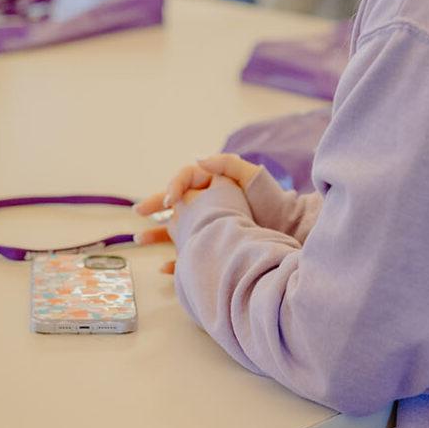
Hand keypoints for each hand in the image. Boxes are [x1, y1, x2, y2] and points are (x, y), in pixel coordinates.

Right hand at [134, 153, 263, 272]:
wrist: (289, 231)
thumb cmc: (272, 202)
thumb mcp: (252, 177)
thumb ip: (226, 164)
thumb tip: (197, 159)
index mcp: (215, 184)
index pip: (186, 179)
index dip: (174, 187)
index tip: (169, 201)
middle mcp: (210, 204)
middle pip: (176, 203)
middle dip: (155, 206)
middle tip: (140, 211)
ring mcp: (211, 226)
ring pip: (178, 229)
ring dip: (157, 233)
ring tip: (139, 239)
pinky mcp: (214, 247)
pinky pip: (190, 253)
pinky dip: (176, 260)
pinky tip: (164, 268)